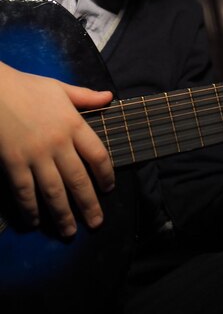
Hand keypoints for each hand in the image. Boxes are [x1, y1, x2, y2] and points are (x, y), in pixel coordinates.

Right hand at [0, 62, 113, 236]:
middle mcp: (58, 143)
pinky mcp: (14, 163)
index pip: (98, 155)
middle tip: (96, 223)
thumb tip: (110, 97)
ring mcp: (35, 156)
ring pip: (54, 191)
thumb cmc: (29, 88)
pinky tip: (35, 221)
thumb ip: (86, 96)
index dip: (106, 174)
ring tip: (70, 232)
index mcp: (74, 124)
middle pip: (78, 179)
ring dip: (63, 214)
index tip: (109, 188)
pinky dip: (30, 209)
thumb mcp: (61, 88)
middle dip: (89, 204)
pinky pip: (24, 192)